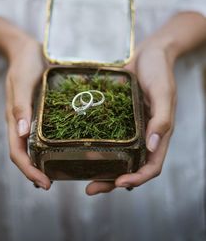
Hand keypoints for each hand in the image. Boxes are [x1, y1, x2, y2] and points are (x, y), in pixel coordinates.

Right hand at [5, 36, 50, 189]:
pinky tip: (60, 146)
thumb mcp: (22, 83)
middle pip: (24, 153)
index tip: (44, 183)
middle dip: (34, 171)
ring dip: (40, 161)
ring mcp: (30, 117)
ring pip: (32, 145)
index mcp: (14, 119)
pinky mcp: (39, 110)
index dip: (28, 171)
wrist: (26, 49)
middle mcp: (21, 122)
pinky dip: (48, 144)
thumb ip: (21, 107)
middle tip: (51, 183)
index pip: (17, 152)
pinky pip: (41, 132)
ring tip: (55, 172)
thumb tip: (20, 134)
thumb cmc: (24, 64)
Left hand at [86, 37, 176, 194]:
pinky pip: (106, 134)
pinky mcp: (116, 115)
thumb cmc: (159, 71)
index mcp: (157, 133)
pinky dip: (95, 144)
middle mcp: (142, 134)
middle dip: (111, 181)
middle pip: (129, 166)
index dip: (137, 179)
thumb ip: (161, 119)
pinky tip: (77, 145)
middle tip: (90, 188)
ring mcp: (128, 126)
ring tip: (81, 174)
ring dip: (101, 167)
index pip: (151, 166)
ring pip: (115, 154)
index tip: (119, 184)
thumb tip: (152, 147)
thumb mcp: (163, 92)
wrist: (149, 51)